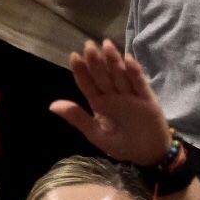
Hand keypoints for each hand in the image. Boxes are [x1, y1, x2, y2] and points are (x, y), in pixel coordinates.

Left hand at [50, 40, 171, 166]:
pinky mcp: (146, 98)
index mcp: (100, 103)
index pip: (88, 84)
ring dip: (114, 61)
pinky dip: (134, 72)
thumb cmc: (121, 144)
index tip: (74, 56)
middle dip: (96, 61)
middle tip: (89, 45)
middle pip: (103, 76)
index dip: (81, 71)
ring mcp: (130, 95)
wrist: (148, 154)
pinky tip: (128, 60)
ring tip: (107, 46)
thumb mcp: (96, 134)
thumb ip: (77, 118)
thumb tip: (52, 105)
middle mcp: (114, 95)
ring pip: (120, 75)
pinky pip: (139, 83)